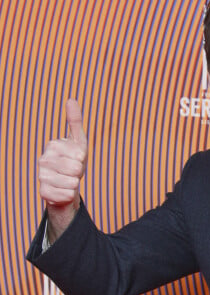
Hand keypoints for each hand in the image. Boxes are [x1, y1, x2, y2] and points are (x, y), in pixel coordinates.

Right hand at [38, 99, 87, 240]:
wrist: (66, 184)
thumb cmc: (74, 161)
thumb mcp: (79, 141)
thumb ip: (75, 121)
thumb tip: (71, 99)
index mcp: (52, 145)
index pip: (78, 154)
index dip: (82, 159)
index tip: (77, 159)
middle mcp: (43, 160)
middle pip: (75, 169)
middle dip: (79, 172)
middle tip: (73, 171)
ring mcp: (41, 176)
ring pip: (71, 183)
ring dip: (75, 184)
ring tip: (69, 180)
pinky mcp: (43, 192)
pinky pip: (66, 195)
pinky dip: (69, 195)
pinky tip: (64, 190)